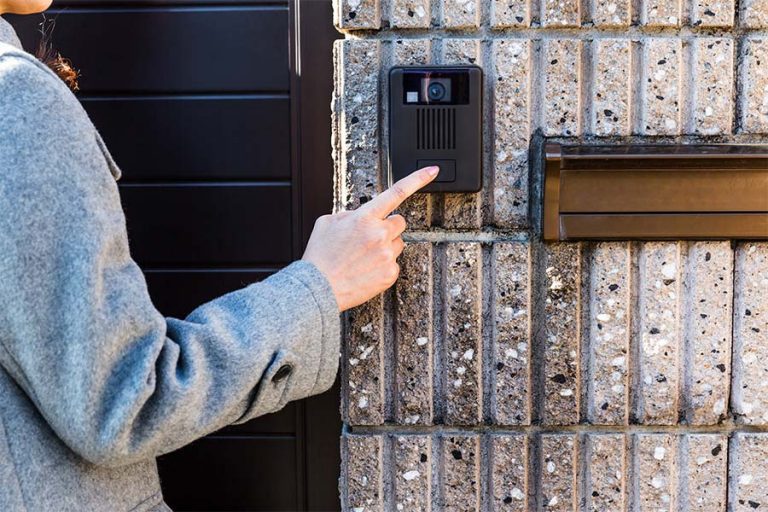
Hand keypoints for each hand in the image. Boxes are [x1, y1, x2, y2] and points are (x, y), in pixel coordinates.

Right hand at [302, 166, 438, 311]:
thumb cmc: (320, 256)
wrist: (319, 287)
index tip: (433, 170)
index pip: (397, 192)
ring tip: (363, 256)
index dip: (418, 178)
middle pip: (399, 222)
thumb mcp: (326, 223)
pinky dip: (382, 265)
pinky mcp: (390, 273)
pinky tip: (365, 269)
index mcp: (364, 217)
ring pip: (397, 243)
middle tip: (369, 238)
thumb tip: (360, 215)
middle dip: (387, 226)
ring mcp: (387, 255)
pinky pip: (393, 263)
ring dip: (386, 246)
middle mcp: (379, 234)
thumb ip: (349, 214)